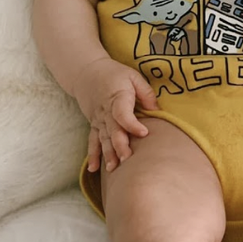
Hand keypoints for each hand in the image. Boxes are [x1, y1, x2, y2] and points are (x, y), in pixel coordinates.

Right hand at [72, 57, 158, 172]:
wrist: (86, 73)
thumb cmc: (114, 74)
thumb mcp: (133, 76)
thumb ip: (145, 92)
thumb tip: (156, 110)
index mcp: (117, 97)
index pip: (122, 113)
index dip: (132, 124)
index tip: (144, 133)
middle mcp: (105, 111)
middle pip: (113, 130)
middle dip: (120, 145)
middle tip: (128, 159)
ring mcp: (98, 120)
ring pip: (103, 139)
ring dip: (108, 154)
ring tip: (113, 168)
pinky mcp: (94, 125)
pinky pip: (92, 141)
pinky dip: (93, 155)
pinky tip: (93, 169)